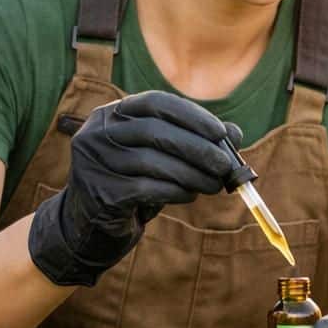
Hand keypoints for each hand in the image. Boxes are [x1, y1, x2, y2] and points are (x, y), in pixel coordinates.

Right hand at [29, 91, 241, 287]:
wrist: (92, 225)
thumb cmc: (132, 183)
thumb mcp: (161, 157)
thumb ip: (194, 141)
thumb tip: (235, 135)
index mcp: (112, 114)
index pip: (155, 103)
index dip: (191, 115)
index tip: (221, 133)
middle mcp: (97, 133)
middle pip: (155, 132)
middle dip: (197, 148)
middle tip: (225, 165)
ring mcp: (94, 163)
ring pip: (152, 162)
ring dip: (191, 173)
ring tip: (214, 185)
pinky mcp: (100, 193)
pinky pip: (145, 188)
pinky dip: (174, 191)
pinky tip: (189, 195)